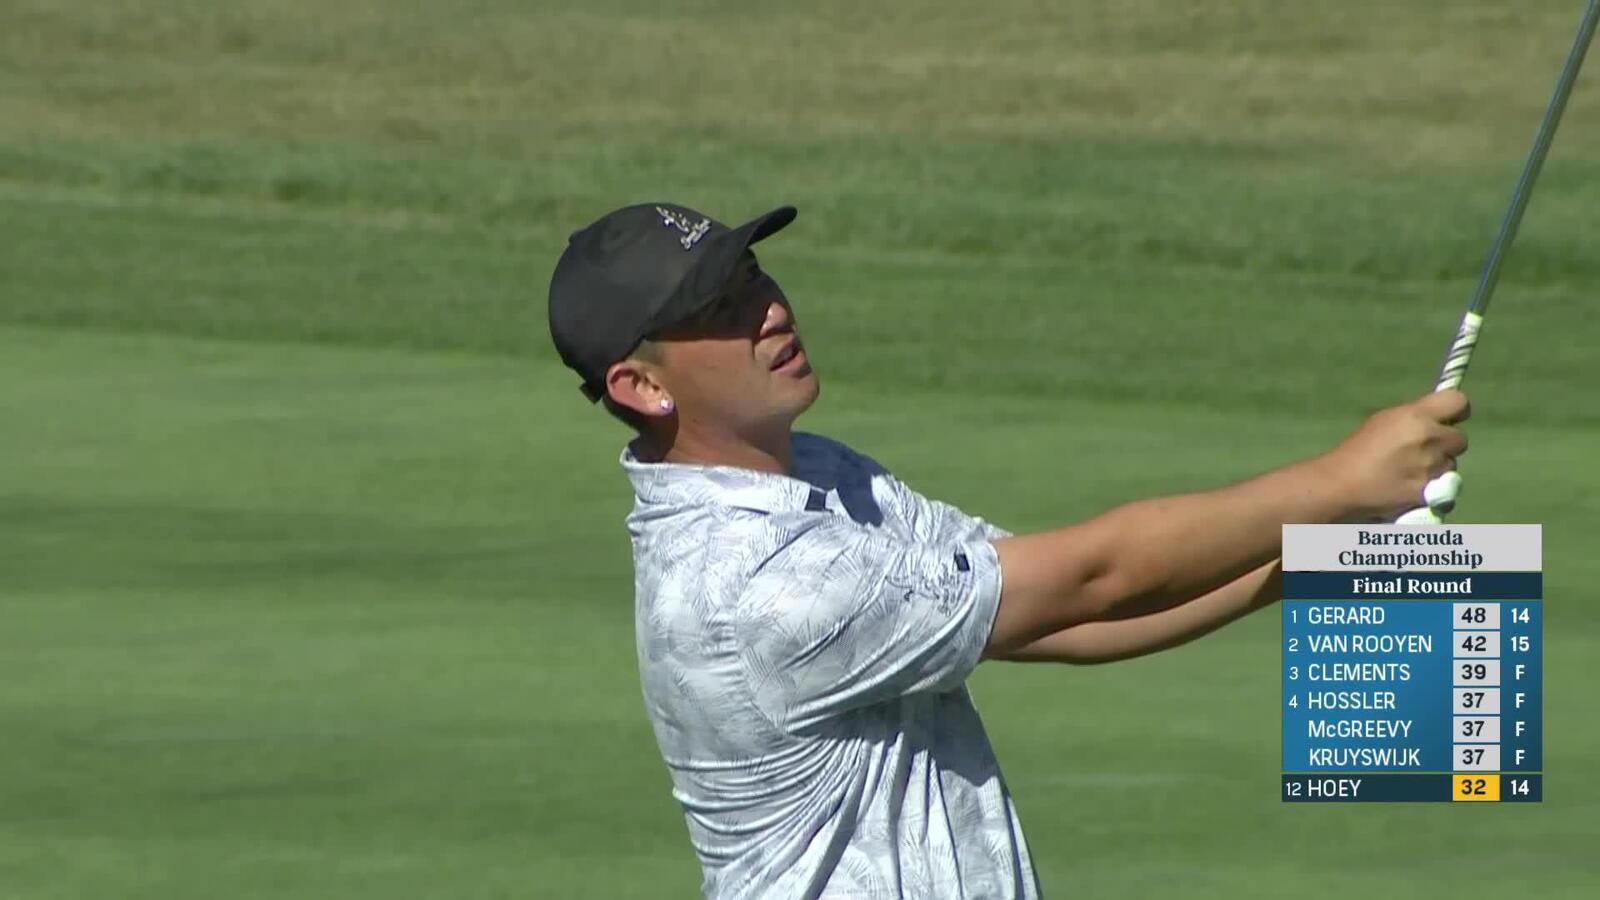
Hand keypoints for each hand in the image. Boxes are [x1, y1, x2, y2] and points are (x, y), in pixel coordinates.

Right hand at [1319, 391, 1469, 520]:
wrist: (1341, 485)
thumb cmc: (1357, 449)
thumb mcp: (1384, 421)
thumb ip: (1414, 417)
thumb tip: (1437, 418)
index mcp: (1416, 415)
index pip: (1459, 402)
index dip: (1456, 412)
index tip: (1448, 420)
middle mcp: (1429, 438)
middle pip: (1460, 439)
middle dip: (1446, 444)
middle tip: (1424, 451)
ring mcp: (1431, 466)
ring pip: (1452, 464)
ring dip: (1438, 467)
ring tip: (1411, 471)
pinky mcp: (1429, 491)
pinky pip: (1444, 487)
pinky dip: (1431, 488)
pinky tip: (1410, 486)